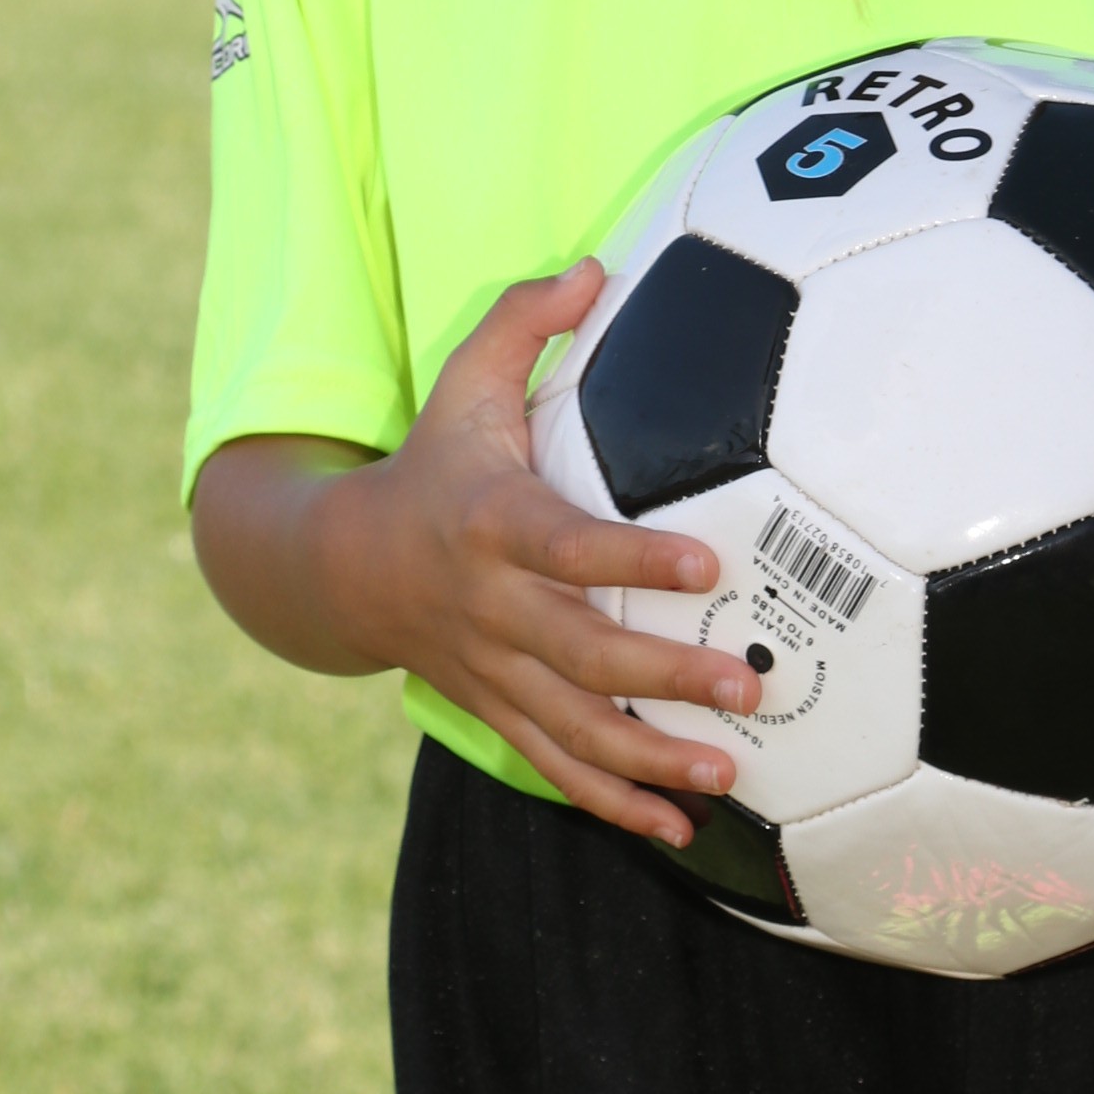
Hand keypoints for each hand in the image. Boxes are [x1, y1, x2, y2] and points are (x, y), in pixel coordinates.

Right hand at [196, 264, 757, 847]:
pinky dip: (616, 805)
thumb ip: (523, 320)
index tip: (709, 567)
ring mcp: (495, 672)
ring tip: (731, 775)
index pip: (570, 549)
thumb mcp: (463, 381)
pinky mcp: (499, 713)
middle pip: (585, 656)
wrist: (342, 566)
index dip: (635, 563)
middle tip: (751, 688)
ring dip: (653, 761)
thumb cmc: (434, 460)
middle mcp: (494, 609)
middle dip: (668, 678)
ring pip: (576, 730)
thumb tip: (596, 261)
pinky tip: (684, 832)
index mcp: (494, 524)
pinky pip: (559, 769)